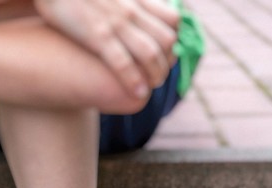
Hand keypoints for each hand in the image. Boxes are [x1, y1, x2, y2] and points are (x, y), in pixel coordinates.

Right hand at [34, 0, 178, 98]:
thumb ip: (124, 3)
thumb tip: (131, 15)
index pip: (172, 19)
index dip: (174, 40)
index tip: (168, 53)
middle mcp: (130, 10)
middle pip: (166, 40)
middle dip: (168, 62)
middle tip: (160, 74)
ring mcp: (115, 23)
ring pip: (150, 53)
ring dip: (156, 74)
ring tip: (153, 87)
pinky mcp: (97, 35)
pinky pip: (122, 61)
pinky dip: (134, 79)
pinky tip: (139, 93)